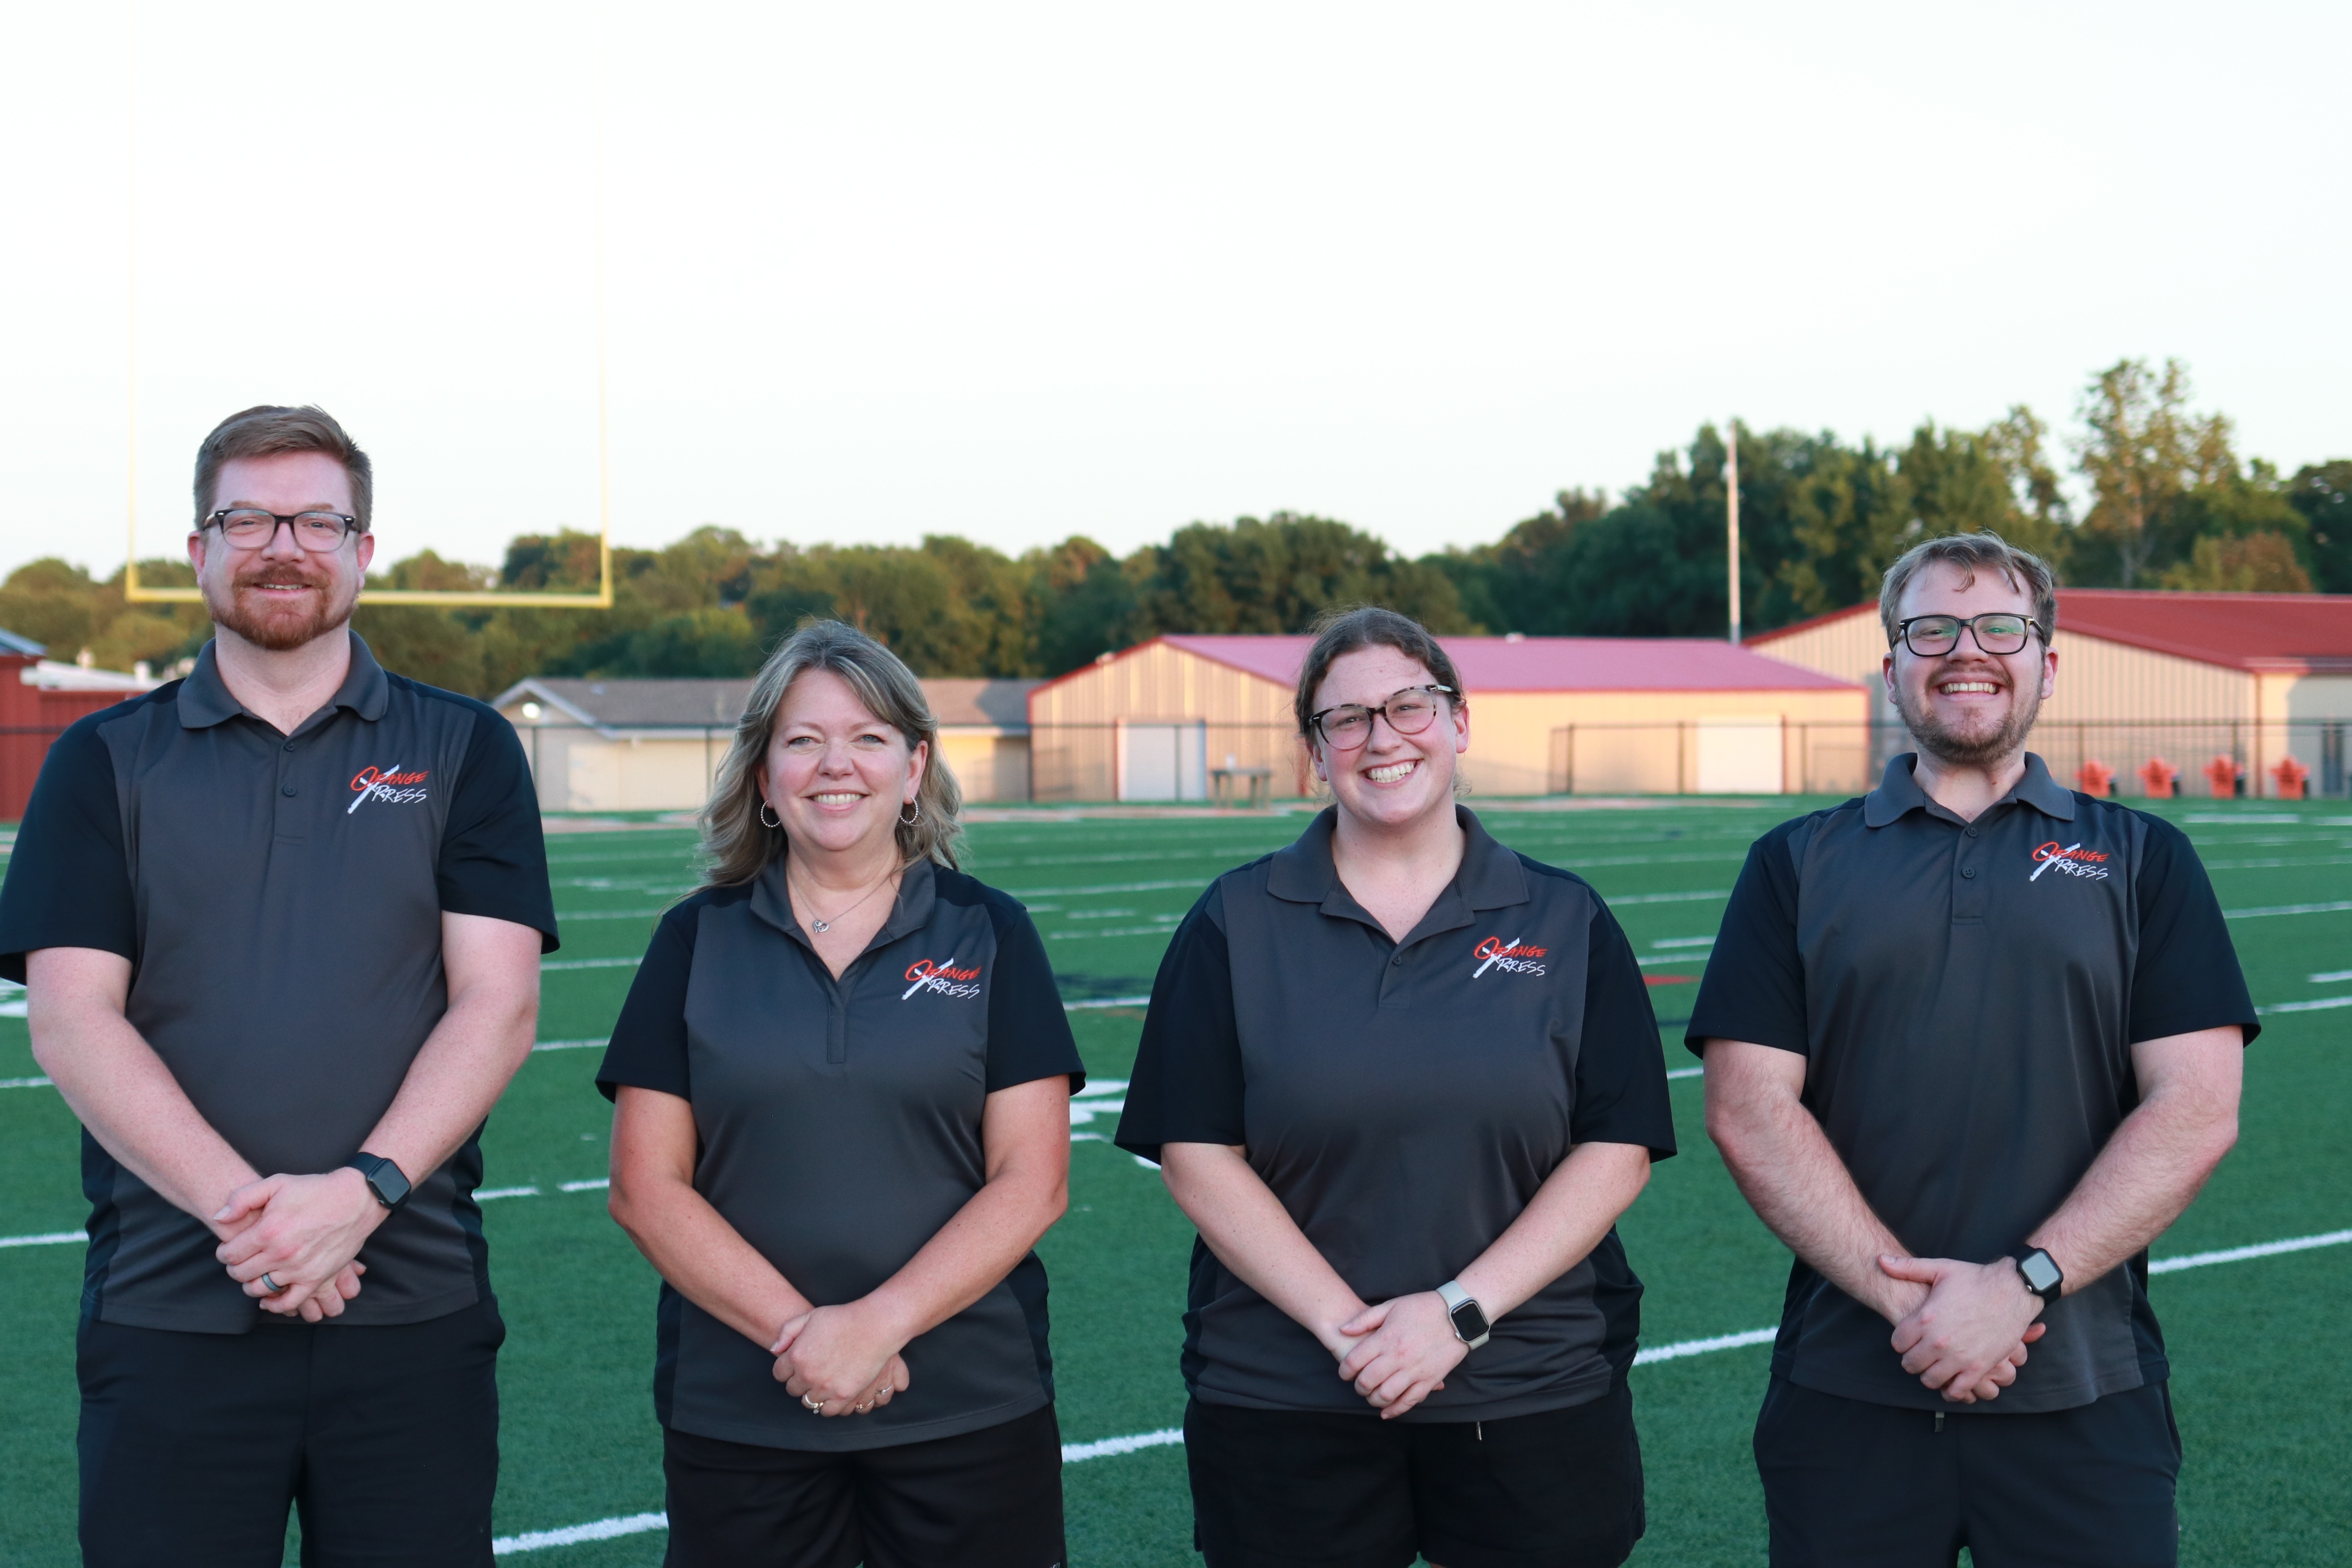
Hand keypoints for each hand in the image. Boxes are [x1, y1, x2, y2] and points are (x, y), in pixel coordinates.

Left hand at [214, 1169, 390, 1316]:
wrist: (356, 1198)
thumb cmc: (315, 1190)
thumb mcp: (276, 1183)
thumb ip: (242, 1198)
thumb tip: (219, 1218)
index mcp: (267, 1231)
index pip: (229, 1254)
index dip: (224, 1251)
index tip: (229, 1248)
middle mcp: (280, 1254)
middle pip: (240, 1273)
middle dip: (235, 1267)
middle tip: (241, 1259)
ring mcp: (298, 1269)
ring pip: (259, 1288)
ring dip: (250, 1284)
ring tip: (254, 1273)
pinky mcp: (316, 1278)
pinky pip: (289, 1302)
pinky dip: (274, 1304)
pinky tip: (268, 1298)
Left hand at [772, 1303, 909, 1415]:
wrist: (873, 1326)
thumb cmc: (843, 1319)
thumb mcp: (810, 1316)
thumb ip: (787, 1332)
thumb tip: (774, 1350)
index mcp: (796, 1355)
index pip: (779, 1373)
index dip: (788, 1368)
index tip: (798, 1364)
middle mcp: (807, 1374)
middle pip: (793, 1389)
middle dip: (800, 1381)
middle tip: (813, 1372)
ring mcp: (825, 1387)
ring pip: (808, 1402)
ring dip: (814, 1394)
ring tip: (823, 1383)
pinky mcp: (843, 1395)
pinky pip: (827, 1411)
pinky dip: (828, 1405)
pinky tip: (833, 1392)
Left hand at [1336, 1293, 1468, 1419]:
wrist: (1458, 1315)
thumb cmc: (1423, 1307)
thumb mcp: (1392, 1306)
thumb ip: (1365, 1319)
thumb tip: (1343, 1329)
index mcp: (1386, 1338)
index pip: (1355, 1361)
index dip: (1345, 1371)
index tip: (1345, 1373)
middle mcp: (1398, 1357)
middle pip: (1367, 1381)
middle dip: (1358, 1387)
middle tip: (1358, 1385)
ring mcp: (1415, 1370)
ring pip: (1386, 1395)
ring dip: (1374, 1400)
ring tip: (1371, 1396)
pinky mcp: (1430, 1380)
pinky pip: (1410, 1401)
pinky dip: (1395, 1410)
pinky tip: (1387, 1412)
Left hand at [1879, 1255, 2048, 1403]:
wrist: (2013, 1290)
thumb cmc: (1976, 1279)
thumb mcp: (1940, 1269)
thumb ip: (1907, 1268)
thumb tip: (1880, 1259)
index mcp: (1925, 1318)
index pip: (1898, 1343)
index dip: (1901, 1341)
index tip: (1908, 1339)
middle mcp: (1939, 1341)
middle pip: (1910, 1364)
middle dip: (1912, 1359)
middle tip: (1919, 1354)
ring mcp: (1959, 1357)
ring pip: (1930, 1380)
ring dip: (1929, 1375)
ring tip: (1934, 1367)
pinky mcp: (1978, 1368)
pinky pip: (1957, 1391)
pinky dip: (1951, 1390)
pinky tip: (1950, 1382)